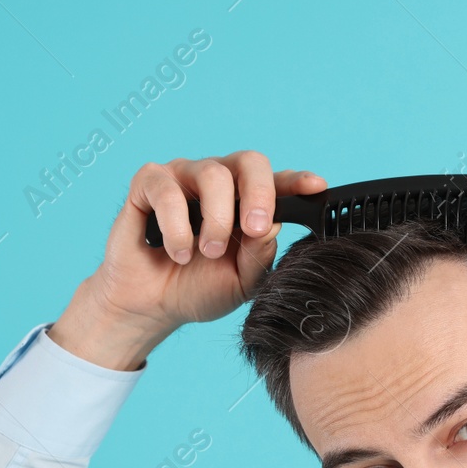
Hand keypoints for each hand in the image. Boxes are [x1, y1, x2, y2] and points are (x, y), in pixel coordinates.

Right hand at [51, 151, 326, 369]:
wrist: (153, 306)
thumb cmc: (199, 288)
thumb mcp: (242, 282)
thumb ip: (260, 256)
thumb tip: (270, 226)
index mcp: (248, 203)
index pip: (279, 184)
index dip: (298, 181)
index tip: (316, 187)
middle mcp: (220, 182)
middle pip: (249, 162)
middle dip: (258, 193)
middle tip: (253, 229)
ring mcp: (184, 178)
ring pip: (211, 174)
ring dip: (215, 219)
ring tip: (207, 252)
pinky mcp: (149, 183)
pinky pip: (167, 190)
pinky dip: (176, 226)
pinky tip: (179, 252)